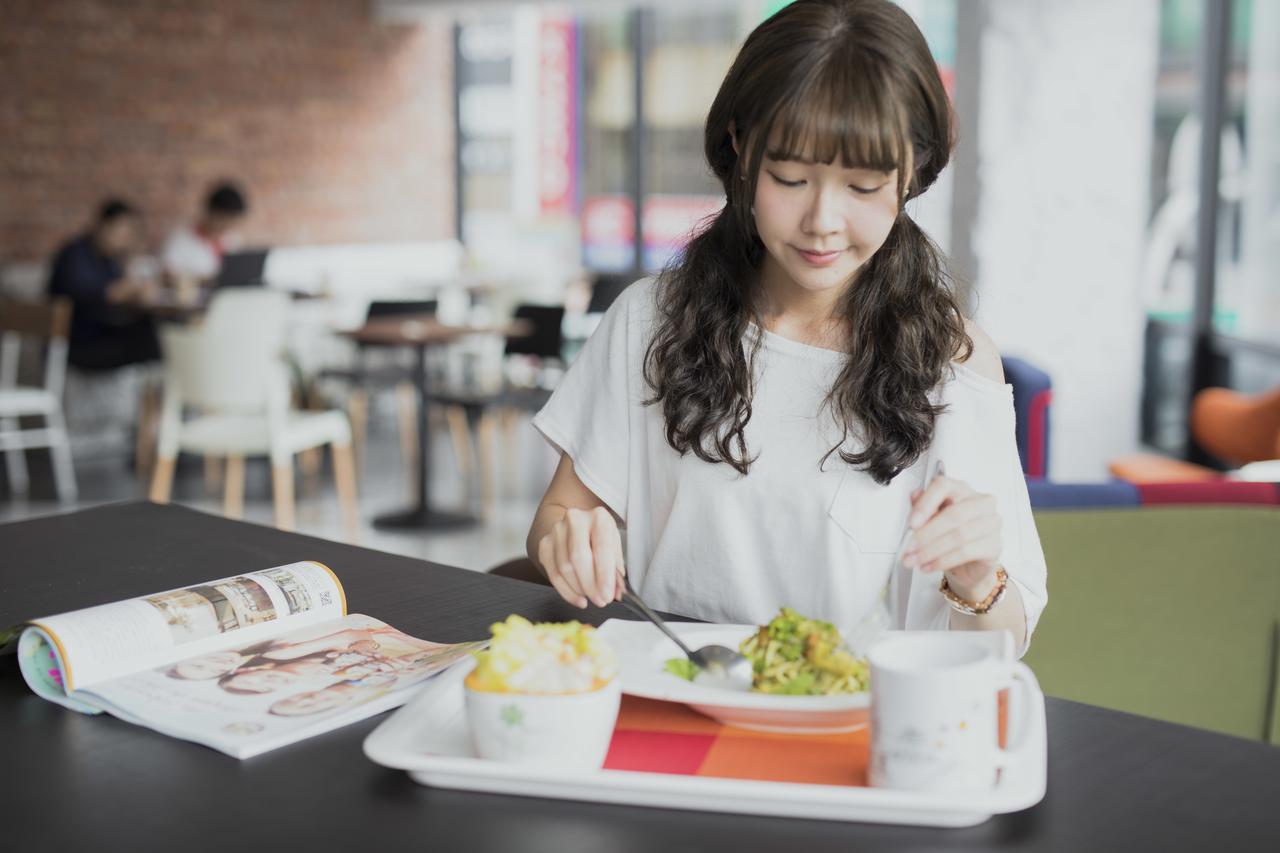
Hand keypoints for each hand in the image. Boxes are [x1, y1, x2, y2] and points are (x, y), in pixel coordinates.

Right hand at [536, 507, 625, 608]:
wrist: (577, 525)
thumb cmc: (599, 537)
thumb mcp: (614, 547)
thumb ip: (616, 569)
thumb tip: (617, 591)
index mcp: (599, 517)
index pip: (601, 548)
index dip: (604, 575)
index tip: (608, 595)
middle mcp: (575, 520)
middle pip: (578, 557)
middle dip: (590, 585)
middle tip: (600, 601)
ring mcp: (556, 531)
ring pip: (564, 568)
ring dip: (579, 589)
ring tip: (591, 598)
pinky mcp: (544, 544)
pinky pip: (553, 574)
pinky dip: (566, 591)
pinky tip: (578, 598)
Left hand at [901, 475, 1002, 599]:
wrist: (967, 565)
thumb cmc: (948, 536)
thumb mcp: (930, 519)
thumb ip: (921, 506)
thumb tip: (914, 496)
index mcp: (961, 489)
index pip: (944, 486)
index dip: (925, 504)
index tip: (911, 523)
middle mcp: (981, 502)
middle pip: (953, 514)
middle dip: (926, 534)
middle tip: (909, 547)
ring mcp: (992, 523)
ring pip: (959, 535)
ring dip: (931, 550)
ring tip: (915, 559)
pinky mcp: (995, 545)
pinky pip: (966, 552)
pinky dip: (943, 561)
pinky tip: (929, 566)